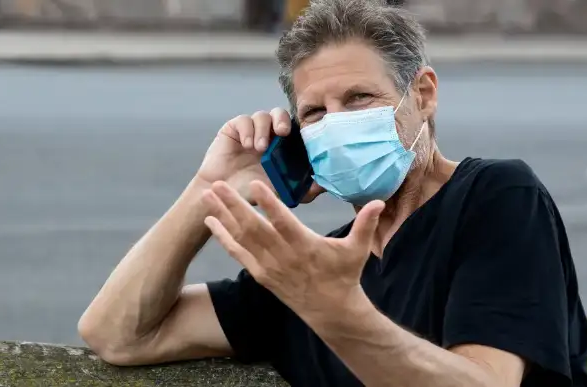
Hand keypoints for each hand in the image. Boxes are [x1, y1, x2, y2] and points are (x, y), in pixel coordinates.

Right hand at [195, 109, 323, 204]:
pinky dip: (248, 131)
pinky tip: (247, 145)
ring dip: (263, 130)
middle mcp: (268, 135)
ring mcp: (251, 131)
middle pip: (281, 115)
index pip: (295, 129)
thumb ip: (301, 190)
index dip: (300, 128)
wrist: (220, 195)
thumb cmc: (250, 192)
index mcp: (282, 147)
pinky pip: (244, 120)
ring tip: (259, 149)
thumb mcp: (279, 192)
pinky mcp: (234, 129)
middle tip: (283, 132)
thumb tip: (324, 185)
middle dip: (283, 120)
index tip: (302, 137)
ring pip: (263, 116)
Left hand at [201, 180, 384, 313]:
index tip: (253, 184)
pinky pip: (238, 253)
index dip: (268, 203)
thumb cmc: (344, 276)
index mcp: (305, 246)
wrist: (330, 311)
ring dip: (222, 216)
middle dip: (233, 205)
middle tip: (216, 183)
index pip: (283, 221)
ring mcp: (269, 266)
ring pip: (241, 238)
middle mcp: (283, 256)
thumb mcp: (357, 250)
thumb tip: (379, 202)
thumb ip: (365, 225)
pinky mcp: (261, 274)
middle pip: (253, 227)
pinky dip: (223, 237)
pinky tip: (210, 221)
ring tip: (207, 196)